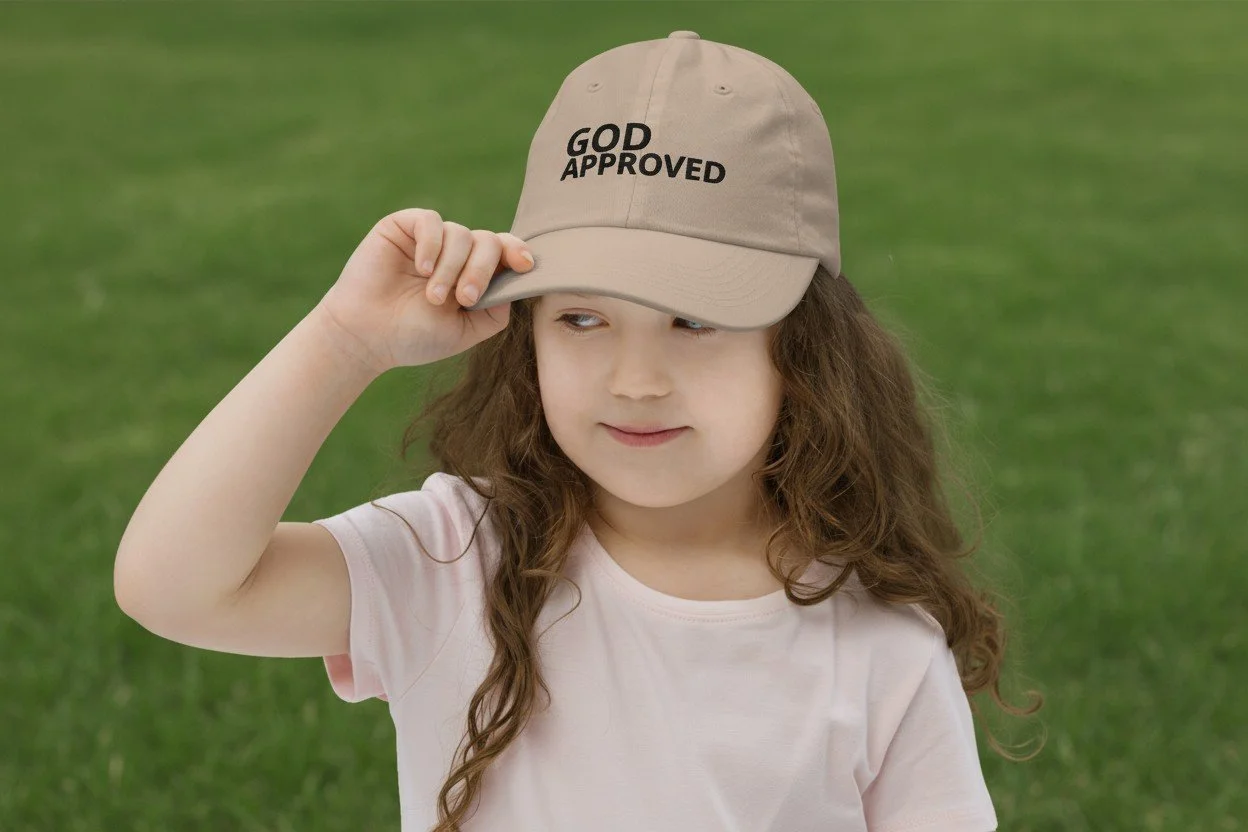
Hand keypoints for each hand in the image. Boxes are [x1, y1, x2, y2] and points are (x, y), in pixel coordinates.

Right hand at [313, 207, 533, 373]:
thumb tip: (515, 283)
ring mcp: (431, 239)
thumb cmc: (414, 337)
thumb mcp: (466, 331)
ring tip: (433, 296)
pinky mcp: (404, 227)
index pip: (504, 253)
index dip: (518, 253)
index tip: (525, 264)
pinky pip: (432, 221)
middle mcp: (456, 253)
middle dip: (482, 269)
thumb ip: (496, 311)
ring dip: (452, 267)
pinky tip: (422, 268)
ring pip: (462, 234)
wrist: (366, 337)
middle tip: (465, 297)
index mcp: (473, 275)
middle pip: (488, 242)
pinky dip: (432, 244)